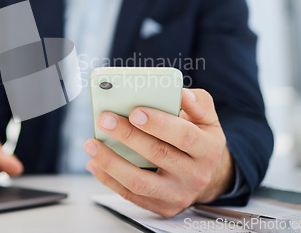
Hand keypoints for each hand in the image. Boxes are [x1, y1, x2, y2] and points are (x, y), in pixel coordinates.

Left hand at [84, 88, 234, 216]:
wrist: (209, 175)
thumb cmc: (200, 139)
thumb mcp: (207, 118)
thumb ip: (197, 103)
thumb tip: (181, 93)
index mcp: (208, 149)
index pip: (184, 136)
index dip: (158, 124)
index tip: (135, 112)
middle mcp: (195, 175)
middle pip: (158, 155)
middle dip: (128, 136)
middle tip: (104, 120)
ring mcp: (178, 194)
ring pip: (140, 181)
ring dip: (111, 162)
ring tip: (91, 144)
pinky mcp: (162, 207)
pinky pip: (131, 195)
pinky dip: (109, 179)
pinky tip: (95, 163)